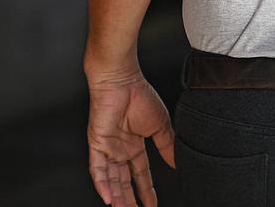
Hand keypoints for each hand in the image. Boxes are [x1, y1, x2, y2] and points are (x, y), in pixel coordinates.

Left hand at [87, 70, 174, 206]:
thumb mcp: (160, 124)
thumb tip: (178, 163)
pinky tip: (108, 199)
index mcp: (134, 144)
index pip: (140, 173)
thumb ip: (167, 145)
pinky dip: (102, 185)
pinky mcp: (96, 144)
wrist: (123, 81)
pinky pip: (97, 170)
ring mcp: (108, 148)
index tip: (152, 205)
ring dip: (116, 197)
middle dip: (129, 200)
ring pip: (110, 180)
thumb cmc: (140, 95)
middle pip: (124, 182)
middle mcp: (120, 149)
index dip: (146, 190)